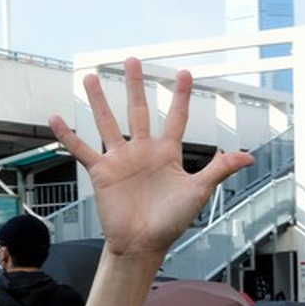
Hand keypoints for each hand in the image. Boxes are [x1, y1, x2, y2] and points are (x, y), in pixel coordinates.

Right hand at [49, 59, 252, 261]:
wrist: (143, 244)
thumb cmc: (171, 222)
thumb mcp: (198, 192)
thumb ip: (218, 169)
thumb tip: (248, 157)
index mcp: (167, 154)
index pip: (176, 118)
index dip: (181, 96)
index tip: (185, 73)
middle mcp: (142, 151)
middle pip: (139, 110)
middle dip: (136, 85)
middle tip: (132, 60)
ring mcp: (120, 160)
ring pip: (107, 122)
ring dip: (98, 100)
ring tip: (89, 78)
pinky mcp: (101, 172)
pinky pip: (82, 149)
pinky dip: (67, 135)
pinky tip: (56, 118)